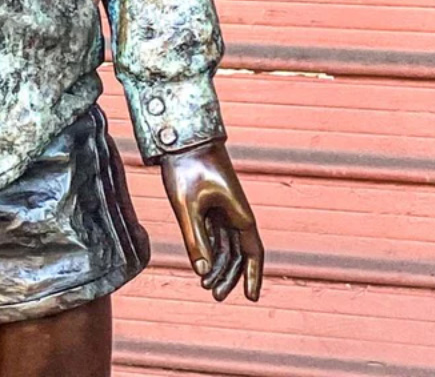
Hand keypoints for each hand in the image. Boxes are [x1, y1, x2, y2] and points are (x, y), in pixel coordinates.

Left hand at [160, 139, 262, 301]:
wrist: (180, 136)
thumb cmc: (186, 167)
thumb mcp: (187, 206)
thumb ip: (194, 238)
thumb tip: (202, 272)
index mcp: (240, 213)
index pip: (253, 252)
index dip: (253, 275)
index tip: (251, 298)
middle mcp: (235, 211)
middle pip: (238, 251)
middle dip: (229, 275)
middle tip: (216, 296)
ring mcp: (222, 206)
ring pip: (225, 242)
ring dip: (218, 264)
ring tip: (207, 285)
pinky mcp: (208, 200)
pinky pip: (213, 230)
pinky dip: (209, 248)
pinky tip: (200, 263)